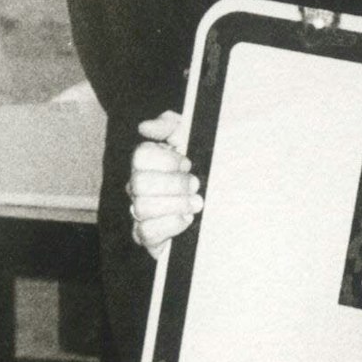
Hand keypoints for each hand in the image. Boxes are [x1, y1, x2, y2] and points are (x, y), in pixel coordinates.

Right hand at [127, 110, 201, 259]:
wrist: (222, 203)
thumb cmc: (202, 167)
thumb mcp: (191, 139)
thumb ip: (170, 125)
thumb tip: (145, 127)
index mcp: (147, 162)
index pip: (141, 156)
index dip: (167, 160)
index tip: (188, 164)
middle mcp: (138, 186)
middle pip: (140, 183)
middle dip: (174, 184)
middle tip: (196, 185)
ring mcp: (140, 212)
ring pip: (142, 208)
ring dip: (175, 205)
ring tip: (196, 203)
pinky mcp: (148, 236)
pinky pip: (146, 233)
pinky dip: (169, 226)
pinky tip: (186, 220)